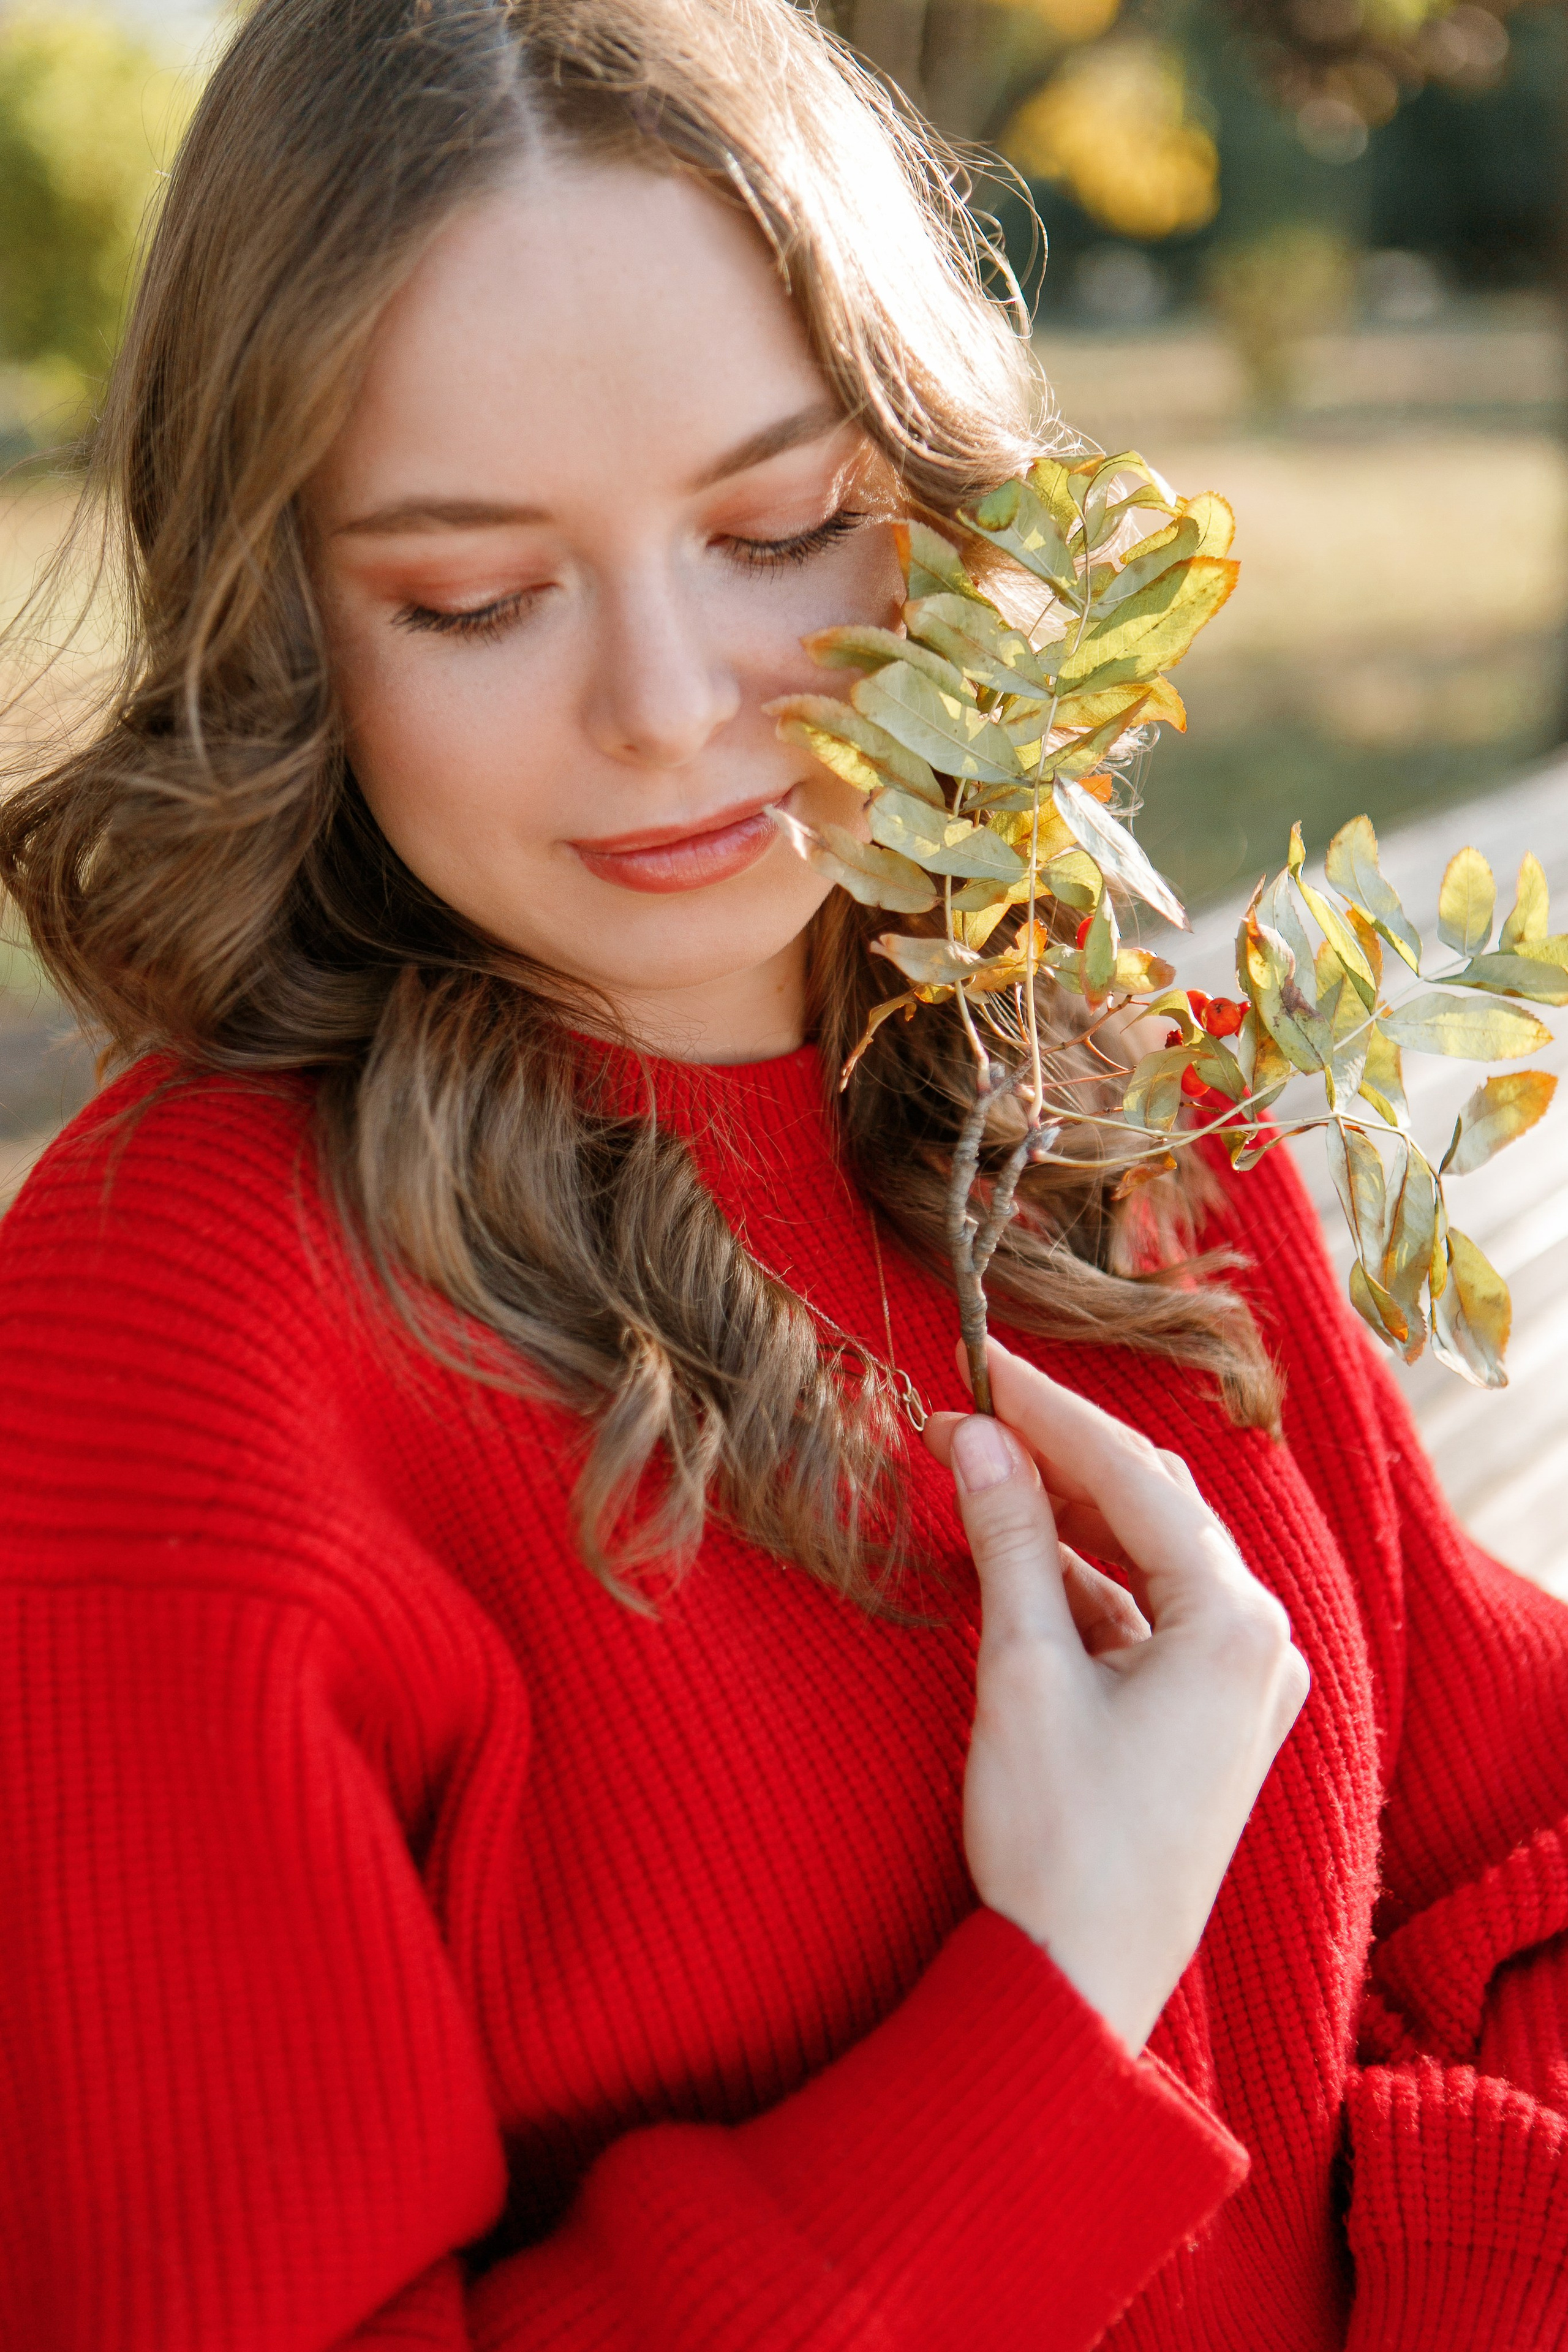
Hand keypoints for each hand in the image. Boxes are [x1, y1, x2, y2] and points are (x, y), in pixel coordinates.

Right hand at [924, 1338, 1308, 2054]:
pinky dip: (1083, 1581)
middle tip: (971, 1408)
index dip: (1051, 1411)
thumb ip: (1009, 1541)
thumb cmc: (1061, 1841)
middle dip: (1061, 1455)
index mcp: (1238, 1625)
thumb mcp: (1024, 1674)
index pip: (1136, 1477)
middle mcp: (1263, 1643)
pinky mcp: (1210, 1717)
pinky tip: (1019, 1557)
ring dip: (1067, 1516)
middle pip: (1154, 1508)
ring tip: (980, 1470)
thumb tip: (975, 1435)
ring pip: (1149, 1558)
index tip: (980, 1359)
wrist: (1080, 1985)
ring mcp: (1243, 1684)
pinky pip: (1147, 1615)